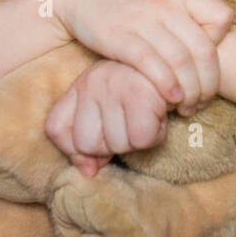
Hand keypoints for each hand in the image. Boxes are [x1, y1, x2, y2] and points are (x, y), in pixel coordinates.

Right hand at [40, 0, 230, 113]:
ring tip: (186, 106)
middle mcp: (165, 4)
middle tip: (202, 101)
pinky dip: (166, 86)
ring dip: (190, 91)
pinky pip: (152, 65)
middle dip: (208, 83)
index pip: (221, 16)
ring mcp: (143, 20)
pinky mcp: (120, 37)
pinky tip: (169, 99)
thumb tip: (213, 43)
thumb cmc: (126, 1)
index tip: (208, 62)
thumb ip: (186, 14)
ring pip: (181, 62)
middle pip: (204, 50)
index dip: (222, 43)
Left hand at [45, 59, 169, 175]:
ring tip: (147, 115)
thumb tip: (88, 172)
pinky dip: (155, 135)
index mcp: (81, 85)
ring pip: (116, 144)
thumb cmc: (144, 91)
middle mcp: (92, 82)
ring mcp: (114, 87)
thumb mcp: (111, 111)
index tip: (100, 147)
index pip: (56, 129)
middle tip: (131, 123)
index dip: (75, 149)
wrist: (179, 65)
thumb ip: (91, 140)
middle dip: (113, 144)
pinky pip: (141, 139)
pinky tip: (159, 115)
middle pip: (86, 144)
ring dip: (137, 139)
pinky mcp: (140, 94)